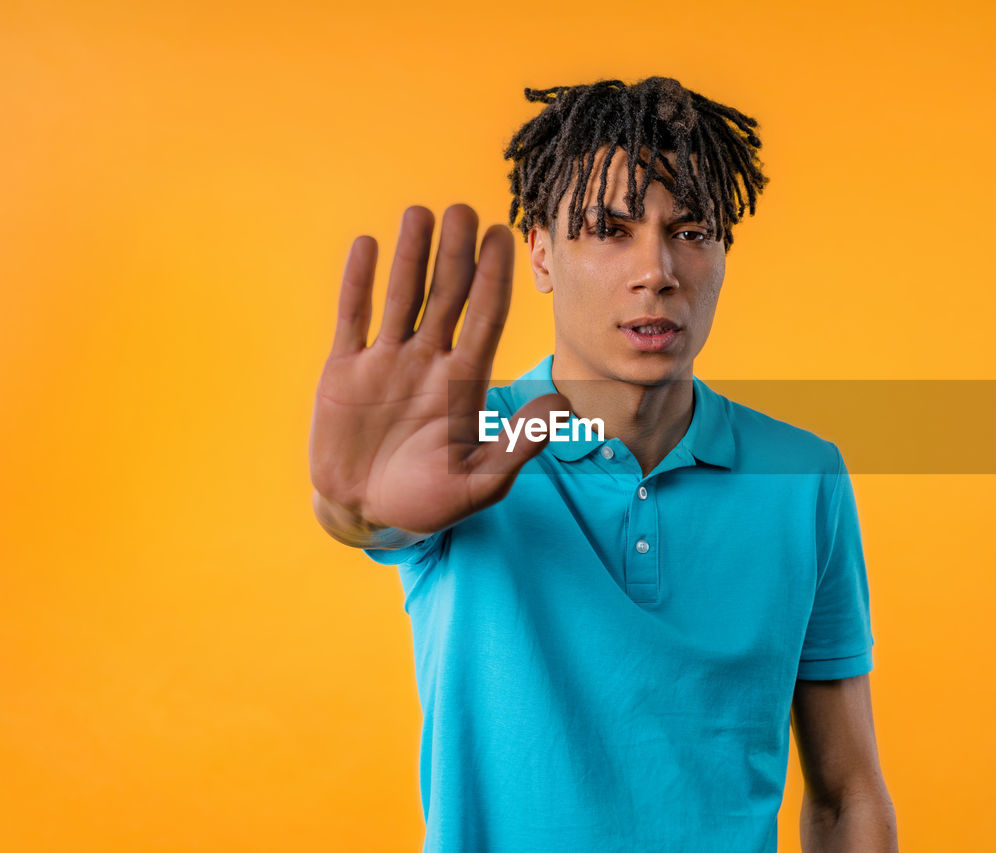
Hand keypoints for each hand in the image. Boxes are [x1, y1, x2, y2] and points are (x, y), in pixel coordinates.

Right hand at [309, 204, 566, 535]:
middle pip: (447, 297)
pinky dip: (358, 282)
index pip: (485, 318)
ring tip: (421, 213)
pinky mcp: (344, 370)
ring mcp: (386, 362)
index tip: (502, 236)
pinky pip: (353, 317)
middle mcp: (429, 362)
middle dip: (456, 255)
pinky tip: (367, 245)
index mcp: (463, 383)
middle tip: (464, 209)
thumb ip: (517, 444)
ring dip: (411, 256)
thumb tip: (564, 408)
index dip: (493, 278)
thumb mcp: (479, 481)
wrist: (366, 514)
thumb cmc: (429, 502)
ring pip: (402, 297)